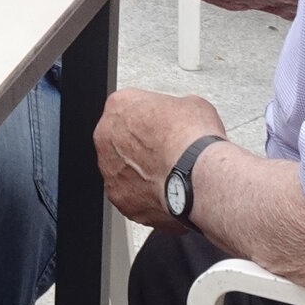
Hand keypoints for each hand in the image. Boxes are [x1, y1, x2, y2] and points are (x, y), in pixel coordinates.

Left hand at [95, 88, 227, 229]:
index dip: (150, 120)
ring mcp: (110, 171)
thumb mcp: (191, 105)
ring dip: (142, 174)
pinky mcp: (120, 199)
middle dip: (141, 148)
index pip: (128, 108)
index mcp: (119, 105)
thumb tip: (182, 119)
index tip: (164, 127)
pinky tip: (170, 194)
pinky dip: (149, 198)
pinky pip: (133, 198)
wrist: (198, 174)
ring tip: (171, 176)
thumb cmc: (193, 138)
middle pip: (120, 141)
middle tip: (167, 153)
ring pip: (124, 172)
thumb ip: (173, 111)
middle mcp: (106, 137)